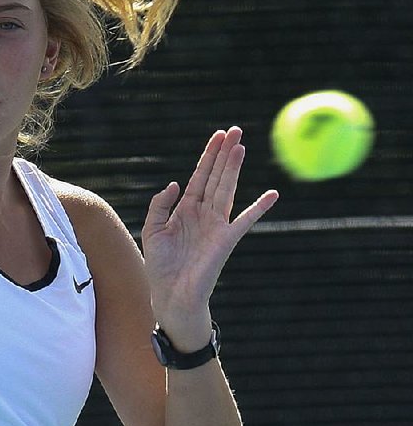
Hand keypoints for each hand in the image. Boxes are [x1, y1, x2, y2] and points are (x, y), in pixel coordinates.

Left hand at [141, 127, 278, 349]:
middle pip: (216, 176)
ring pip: (227, 189)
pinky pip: (245, 220)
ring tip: (241, 146)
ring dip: (234, 168)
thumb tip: (175, 184)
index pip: (200, 176)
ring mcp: (217, 225)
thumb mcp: (152, 229)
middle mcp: (204, 213)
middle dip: (224, 154)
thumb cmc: (160, 266)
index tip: (218, 135)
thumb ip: (160, 205)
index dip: (208, 156)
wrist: (171, 295)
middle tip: (235, 130)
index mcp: (186, 209)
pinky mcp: (226, 240)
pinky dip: (259, 208)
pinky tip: (273, 194)